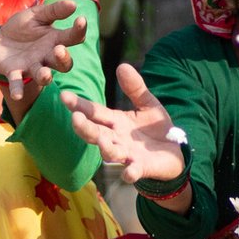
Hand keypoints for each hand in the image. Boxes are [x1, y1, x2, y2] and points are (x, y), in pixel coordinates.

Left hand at [0, 0, 88, 100]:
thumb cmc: (22, 27)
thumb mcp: (36, 15)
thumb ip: (54, 11)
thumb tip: (73, 4)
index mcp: (55, 40)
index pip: (73, 37)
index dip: (79, 30)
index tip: (81, 19)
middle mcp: (47, 56)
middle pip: (63, 63)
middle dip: (63, 58)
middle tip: (59, 49)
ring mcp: (32, 66)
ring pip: (44, 76)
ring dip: (45, 76)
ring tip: (46, 74)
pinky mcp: (15, 73)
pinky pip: (18, 82)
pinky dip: (18, 89)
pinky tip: (17, 95)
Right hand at [64, 64, 185, 182]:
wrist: (174, 152)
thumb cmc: (155, 128)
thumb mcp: (147, 103)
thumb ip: (135, 88)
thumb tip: (122, 65)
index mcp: (115, 121)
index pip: (94, 112)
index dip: (79, 105)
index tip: (64, 96)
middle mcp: (116, 139)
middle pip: (95, 133)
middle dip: (84, 128)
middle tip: (75, 118)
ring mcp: (127, 155)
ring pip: (110, 153)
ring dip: (105, 148)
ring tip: (101, 140)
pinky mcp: (142, 168)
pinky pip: (133, 171)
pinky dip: (130, 173)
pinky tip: (128, 172)